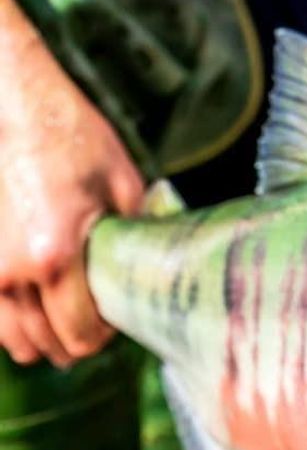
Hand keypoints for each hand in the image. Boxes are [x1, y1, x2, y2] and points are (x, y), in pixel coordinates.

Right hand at [0, 7, 143, 366]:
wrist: (12, 103)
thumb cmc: (72, 139)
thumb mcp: (125, 189)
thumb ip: (134, 244)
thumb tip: (149, 283)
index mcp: (57, 257)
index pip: (82, 337)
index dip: (104, 337)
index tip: (116, 320)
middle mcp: (13, 272)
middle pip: (48, 346)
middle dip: (77, 341)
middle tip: (96, 317)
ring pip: (14, 340)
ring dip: (44, 336)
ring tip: (67, 312)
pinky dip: (15, 321)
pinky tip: (37, 302)